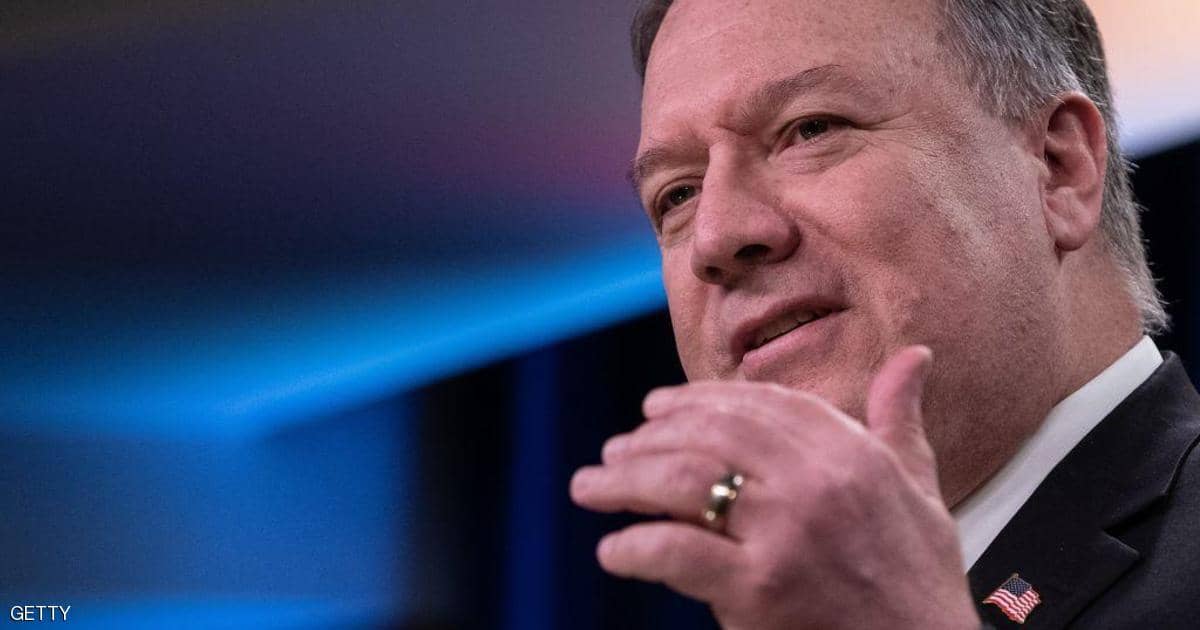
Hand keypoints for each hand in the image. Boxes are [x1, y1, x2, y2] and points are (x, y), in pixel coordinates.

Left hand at [570, 346, 978, 628]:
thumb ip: (900, 420)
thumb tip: (914, 358)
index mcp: (852, 452)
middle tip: (615, 448)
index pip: (758, 404)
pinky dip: (634, 548)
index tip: (656, 407)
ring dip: (624, 481)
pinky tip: (613, 550)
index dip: (697, 399)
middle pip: (710, 434)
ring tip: (591, 487)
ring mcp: (785, 532)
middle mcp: (817, 481)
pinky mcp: (759, 587)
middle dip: (650, 436)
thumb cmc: (916, 579)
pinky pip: (675, 551)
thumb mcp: (920, 488)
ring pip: (681, 482)